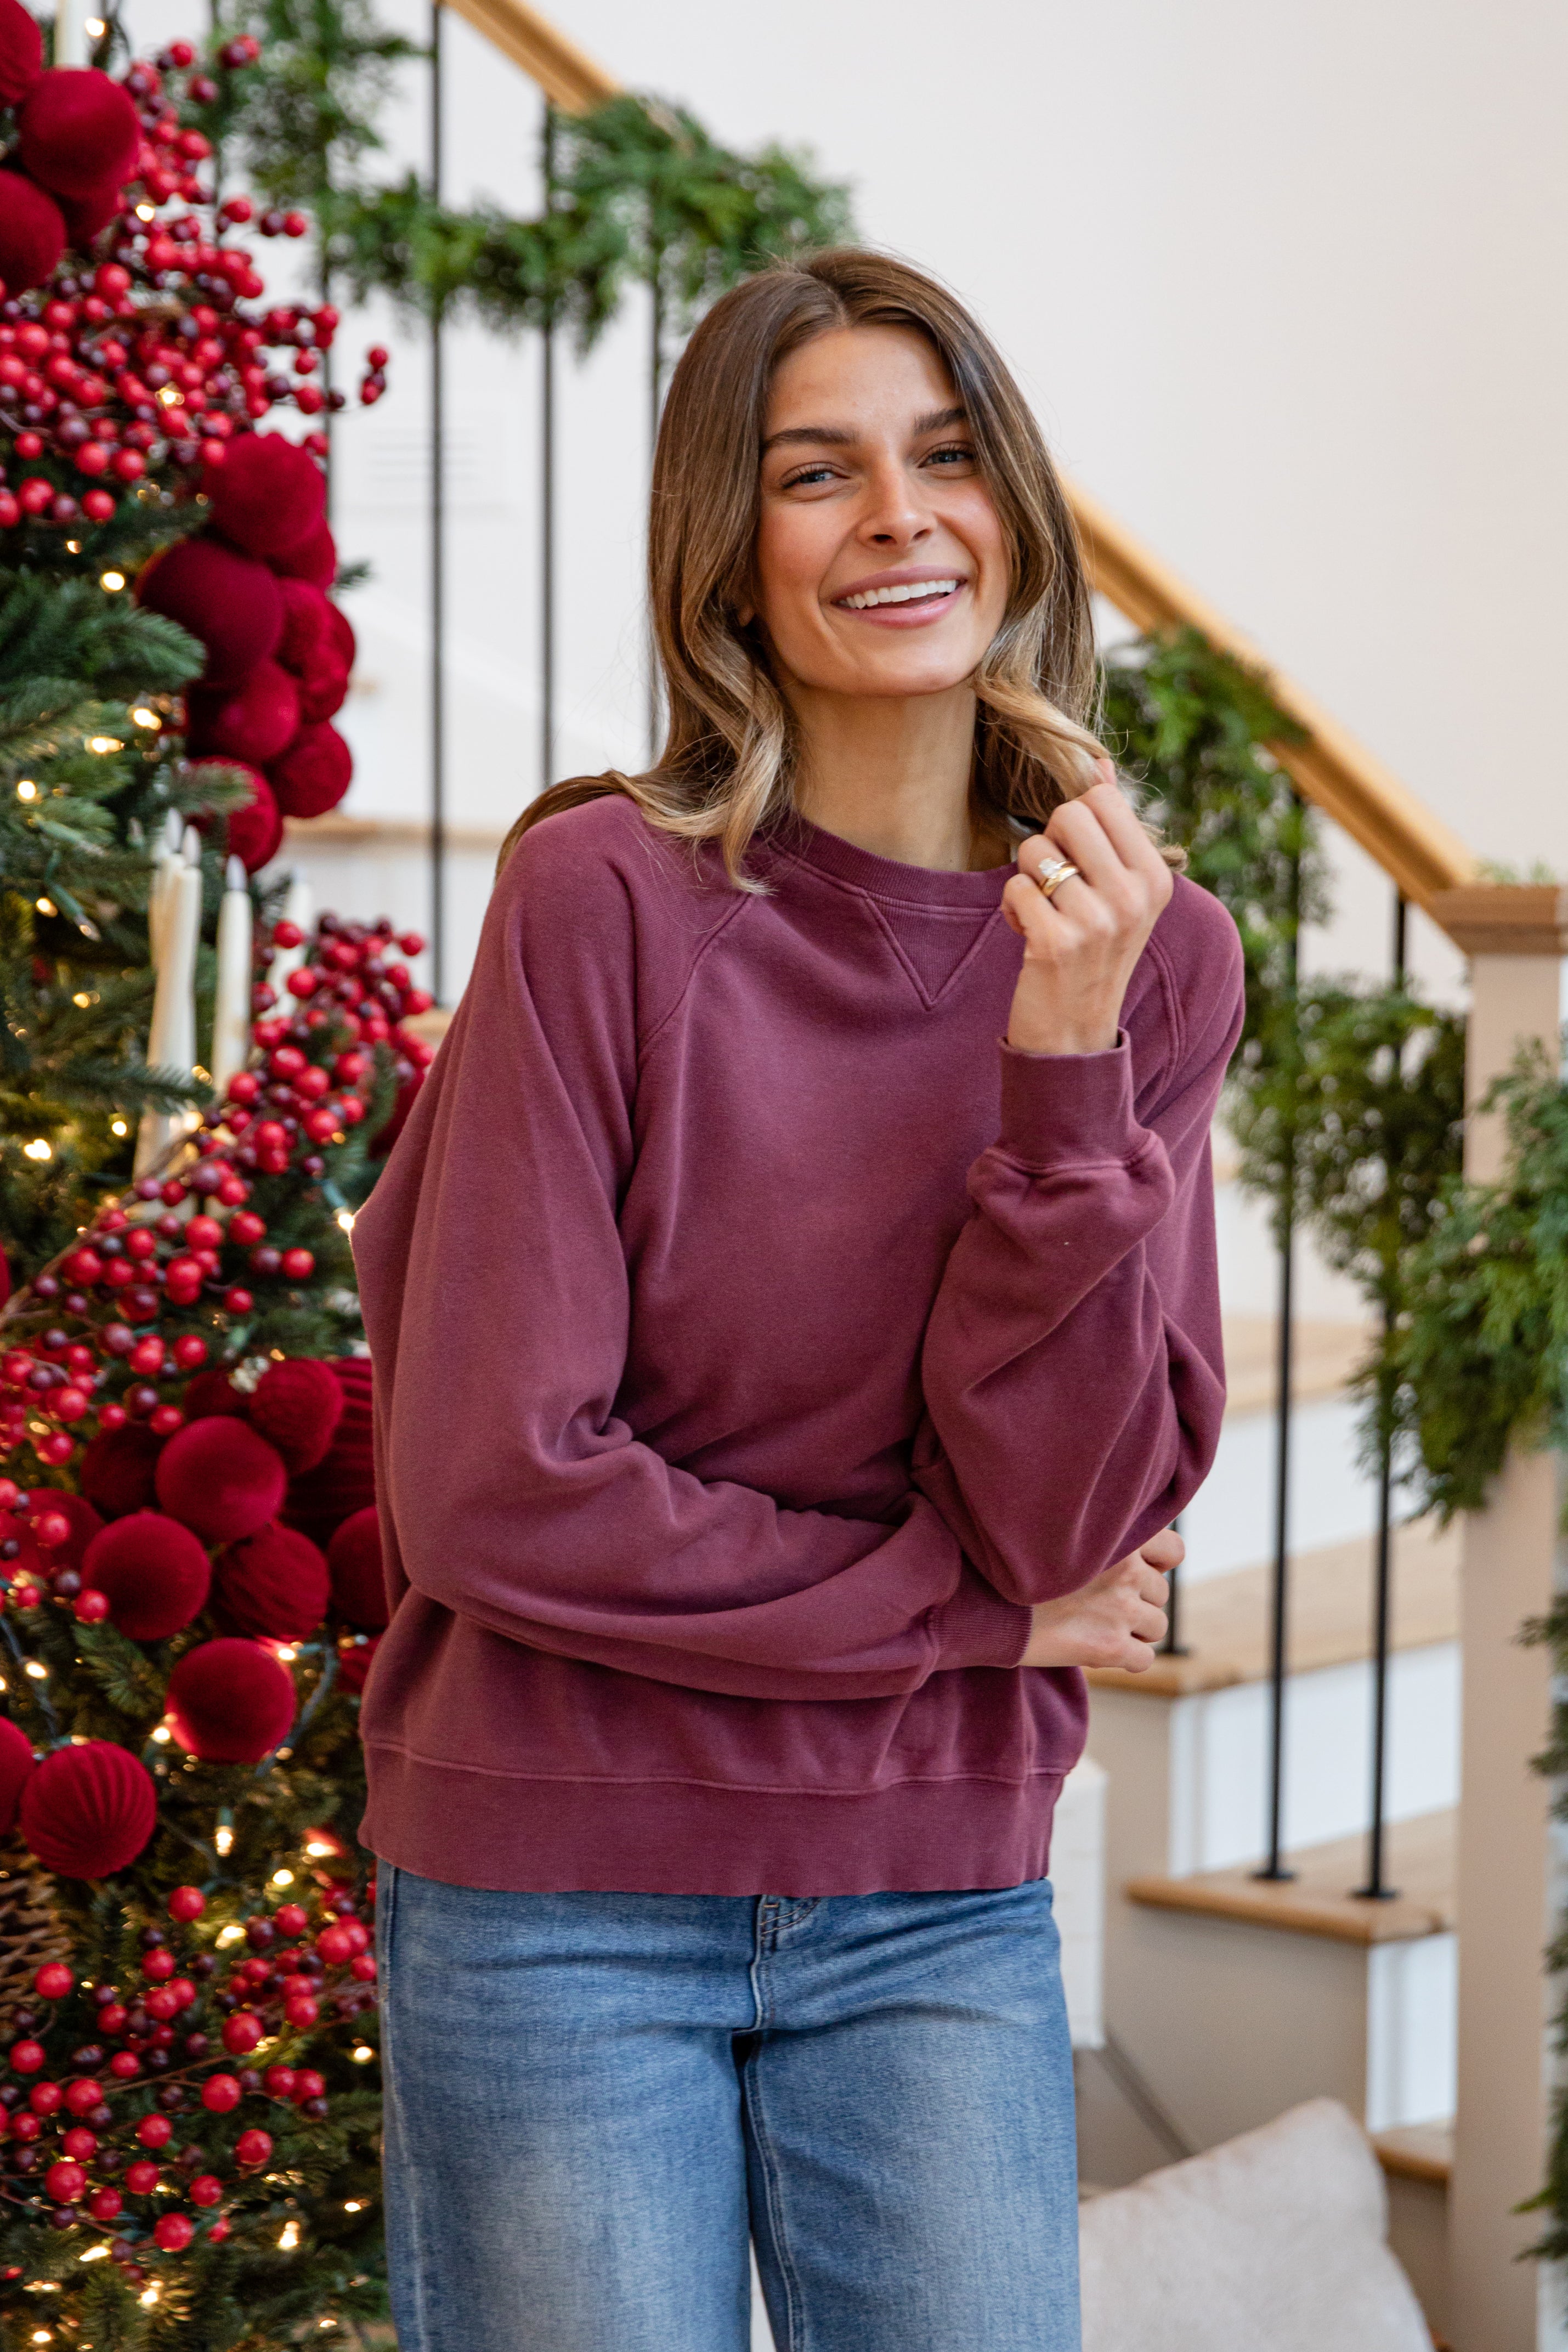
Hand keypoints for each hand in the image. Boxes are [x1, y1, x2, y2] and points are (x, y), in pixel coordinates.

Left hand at [1000, 762, 1173, 1055]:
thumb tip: (1098, 764)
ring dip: (1028, 880)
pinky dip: (1013, 909)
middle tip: (1058, 887)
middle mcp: (1134, 896)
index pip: (1102, 799)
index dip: (1075, 822)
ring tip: (1047, 914)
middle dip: (1049, 844)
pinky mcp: (1056, 943)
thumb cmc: (1093, 951)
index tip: (1080, 862)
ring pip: (1034, 849)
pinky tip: (1030, 937)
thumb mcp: (1118, 890)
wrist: (1075, 1033)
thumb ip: (1111, 827)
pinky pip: (1014, 887)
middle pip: (1068, 813)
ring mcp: (1097, 921)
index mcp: (1155, 876)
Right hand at [1019, 1527, 1180, 1672]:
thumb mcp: (1064, 1537)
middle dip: (1138, 1599)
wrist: (985, 1604)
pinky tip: (1099, 1649)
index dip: (1159, 1563)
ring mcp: (1120, 1610)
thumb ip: (1104, 1541)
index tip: (1139, 1570)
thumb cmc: (1018, 1568)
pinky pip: (1144, 1659)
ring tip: (1098, 1625)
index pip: (1174, 1549)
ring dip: (1134, 1630)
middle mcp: (1126, 1571)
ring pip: (1157, 1627)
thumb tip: (1137, 1557)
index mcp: (1120, 1537)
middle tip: (1101, 1602)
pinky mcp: (1110, 1647)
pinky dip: (1126, 1659)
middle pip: (1161, 1592)